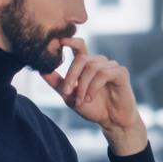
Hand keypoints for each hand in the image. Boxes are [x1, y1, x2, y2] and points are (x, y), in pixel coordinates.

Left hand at [42, 38, 145, 154]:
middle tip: (66, 92)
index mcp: (88, 64)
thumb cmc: (93, 107)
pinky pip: (104, 74)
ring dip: (83, 86)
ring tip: (81, 100)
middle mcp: (100, 62)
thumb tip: (41, 70)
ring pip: (92, 67)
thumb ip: (57, 83)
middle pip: (82, 58)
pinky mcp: (121, 73)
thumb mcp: (69, 96)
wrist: (111, 121)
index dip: (70, 41)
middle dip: (71, 76)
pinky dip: (93, 87)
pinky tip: (90, 97)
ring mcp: (111, 66)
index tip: (58, 40)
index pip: (79, 46)